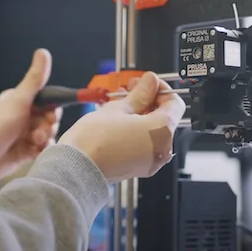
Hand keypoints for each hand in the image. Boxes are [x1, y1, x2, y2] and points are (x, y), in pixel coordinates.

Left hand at [0, 49, 59, 185]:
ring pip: (46, 134)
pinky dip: (41, 149)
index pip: (45, 100)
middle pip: (49, 118)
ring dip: (44, 138)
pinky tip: (36, 151)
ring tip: (33, 142)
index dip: (51, 108)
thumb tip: (43, 52)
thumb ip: (34, 79)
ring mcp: (22, 135)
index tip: (50, 115)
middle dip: (48, 125)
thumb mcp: (17, 101)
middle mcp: (21, 117)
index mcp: (18, 102)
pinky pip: (41, 148)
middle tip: (38, 131)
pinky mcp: (24, 152)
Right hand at [58, 72, 185, 182]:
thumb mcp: (118, 108)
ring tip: (120, 105)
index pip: (174, 103)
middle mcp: (162, 149)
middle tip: (131, 90)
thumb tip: (150, 82)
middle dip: (148, 101)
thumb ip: (140, 94)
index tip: (146, 84)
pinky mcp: (139, 168)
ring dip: (141, 115)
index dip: (160, 89)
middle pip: (164, 117)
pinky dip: (137, 132)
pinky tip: (120, 122)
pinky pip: (145, 144)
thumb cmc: (94, 141)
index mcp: (161, 131)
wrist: (77, 167)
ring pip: (153, 131)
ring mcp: (151, 161)